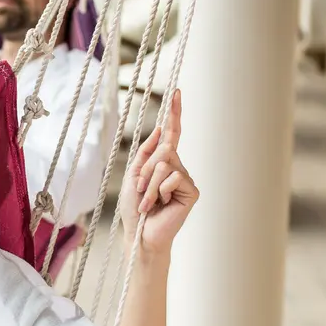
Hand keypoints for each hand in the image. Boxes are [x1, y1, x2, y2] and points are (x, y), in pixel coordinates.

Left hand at [119, 89, 198, 262]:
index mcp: (163, 162)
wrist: (140, 233)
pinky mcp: (192, 191)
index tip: (177, 91)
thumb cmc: (134, 208)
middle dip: (146, 169)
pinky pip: (173, 177)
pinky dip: (159, 190)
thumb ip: (146, 153)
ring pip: (166, 162)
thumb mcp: (133, 175)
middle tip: (141, 191)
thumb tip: (160, 130)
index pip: (171, 133)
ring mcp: (186, 179)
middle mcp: (177, 167)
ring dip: (150, 183)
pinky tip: (160, 204)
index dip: (174, 113)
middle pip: (164, 148)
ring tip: (148, 201)